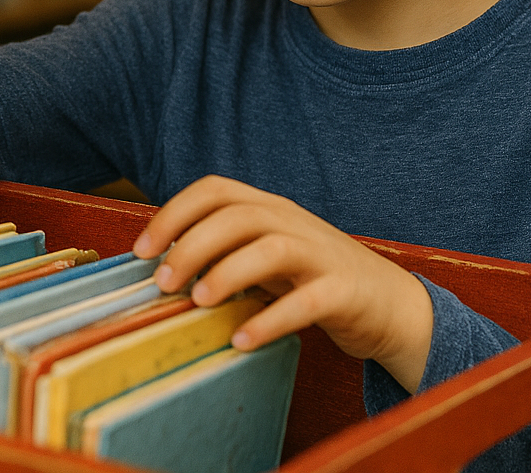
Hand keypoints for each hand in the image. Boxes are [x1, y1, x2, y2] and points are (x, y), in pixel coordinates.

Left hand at [133, 175, 433, 391]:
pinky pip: (305, 301)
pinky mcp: (343, 292)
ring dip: (228, 272)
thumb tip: (157, 268)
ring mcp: (321, 255)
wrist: (389, 305)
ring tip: (198, 303)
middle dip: (192, 245)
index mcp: (270, 209)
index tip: (141, 250)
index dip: (173, 213)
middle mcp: (293, 222)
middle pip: (238, 215)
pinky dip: (270, 319)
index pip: (215, 189)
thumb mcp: (266, 258)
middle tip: (162, 283)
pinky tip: (241, 341)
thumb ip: (224, 253)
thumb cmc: (313, 281)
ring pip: (271, 247)